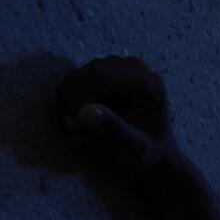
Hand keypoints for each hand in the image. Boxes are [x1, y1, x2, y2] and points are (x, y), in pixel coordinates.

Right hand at [55, 55, 180, 175]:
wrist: (150, 150)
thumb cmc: (148, 151)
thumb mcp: (136, 149)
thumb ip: (115, 130)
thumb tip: (85, 112)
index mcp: (149, 83)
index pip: (102, 76)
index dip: (79, 96)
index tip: (71, 125)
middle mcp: (132, 68)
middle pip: (86, 75)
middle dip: (72, 104)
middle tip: (73, 134)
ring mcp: (114, 68)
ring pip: (74, 80)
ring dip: (69, 109)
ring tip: (82, 137)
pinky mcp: (98, 75)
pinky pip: (71, 86)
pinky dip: (68, 108)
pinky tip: (80, 130)